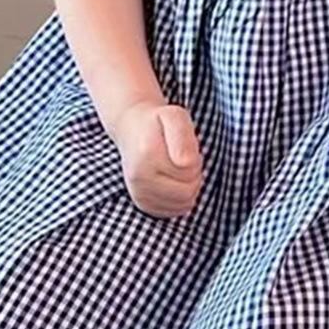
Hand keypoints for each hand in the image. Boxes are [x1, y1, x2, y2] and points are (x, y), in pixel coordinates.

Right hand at [108, 98, 203, 216]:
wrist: (131, 130)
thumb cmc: (158, 123)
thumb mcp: (175, 116)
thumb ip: (183, 136)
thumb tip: (186, 163)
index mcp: (147, 154)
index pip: (190, 170)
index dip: (196, 159)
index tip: (187, 147)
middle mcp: (139, 177)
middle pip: (188, 191)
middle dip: (194, 176)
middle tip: (185, 160)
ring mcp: (139, 194)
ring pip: (184, 204)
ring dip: (189, 188)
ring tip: (178, 170)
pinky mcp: (143, 205)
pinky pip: (175, 212)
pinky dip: (181, 199)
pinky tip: (173, 183)